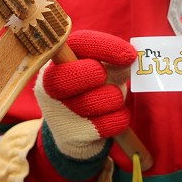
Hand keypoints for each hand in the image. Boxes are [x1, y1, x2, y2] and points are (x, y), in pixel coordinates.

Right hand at [35, 30, 137, 160]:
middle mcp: (49, 86)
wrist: (79, 132)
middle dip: (97, 76)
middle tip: (108, 79)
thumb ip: (116, 64)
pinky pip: (106, 124)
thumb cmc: (94, 91)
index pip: (77, 44)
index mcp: (58, 61)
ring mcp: (56, 113)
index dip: (104, 47)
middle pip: (67, 76)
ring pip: (92, 102)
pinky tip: (113, 116)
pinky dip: (118, 119)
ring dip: (114, 99)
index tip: (129, 55)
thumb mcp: (106, 73)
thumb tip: (132, 58)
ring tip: (113, 99)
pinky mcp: (70, 136)